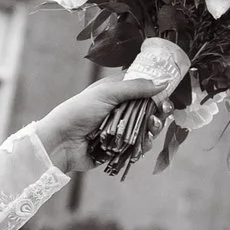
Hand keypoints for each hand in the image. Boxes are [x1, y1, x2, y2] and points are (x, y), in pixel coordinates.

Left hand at [35, 77, 162, 174]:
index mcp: (117, 91)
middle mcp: (121, 109)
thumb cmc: (79, 112)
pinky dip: (143, 145)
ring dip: (153, 128)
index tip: (168, 93)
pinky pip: (138, 147)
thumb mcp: (107, 93)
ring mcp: (121, 130)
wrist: (61, 142)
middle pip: (149, 109)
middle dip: (159, 111)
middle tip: (163, 113)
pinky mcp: (120, 148)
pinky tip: (144, 143)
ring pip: (146, 129)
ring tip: (152, 128)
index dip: (157, 90)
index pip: (143, 87)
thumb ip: (135, 87)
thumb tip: (163, 81)